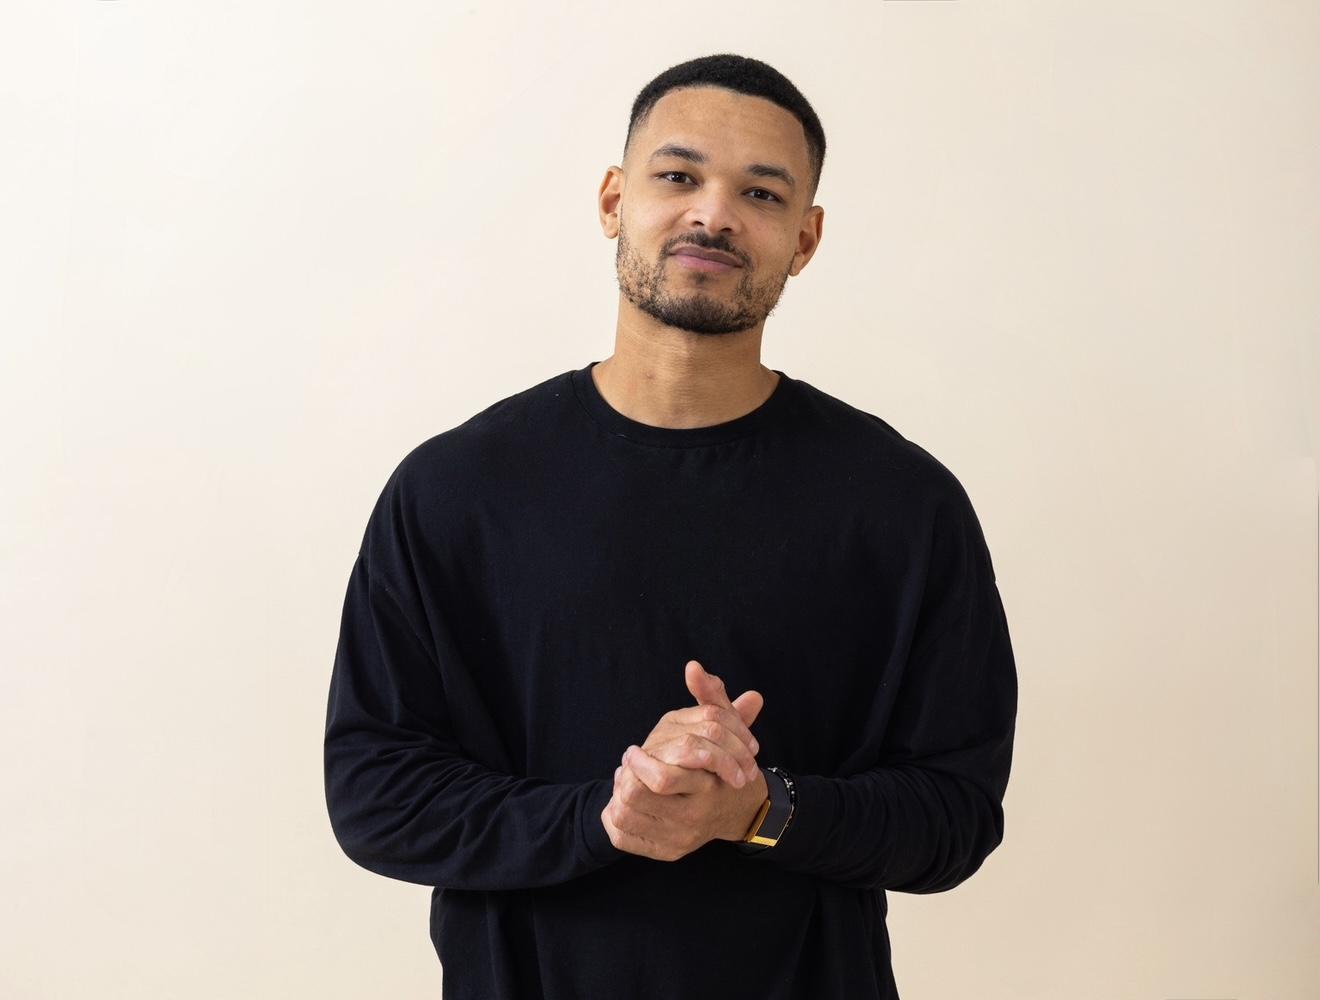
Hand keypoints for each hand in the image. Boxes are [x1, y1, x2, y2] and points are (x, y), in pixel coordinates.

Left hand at [601, 660, 769, 861]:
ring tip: (627, 780)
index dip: (638, 762)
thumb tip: (694, 667)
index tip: (634, 750)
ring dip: (617, 795)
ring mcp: (679, 839)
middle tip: (626, 765)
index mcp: (707, 787)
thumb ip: (711, 696)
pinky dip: (616, 817)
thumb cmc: (728, 762)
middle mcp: (694, 818)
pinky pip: (625, 837)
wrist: (741, 810)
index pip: (662, 779)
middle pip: (637, 799)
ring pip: (625, 817)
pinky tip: (627, 802)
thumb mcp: (725, 725)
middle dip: (623, 778)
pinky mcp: (666, 852)